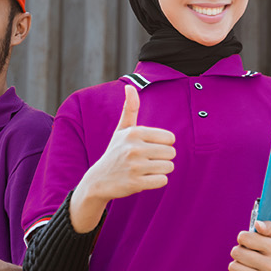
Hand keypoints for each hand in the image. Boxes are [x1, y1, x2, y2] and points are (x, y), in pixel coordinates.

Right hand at [71, 85, 175, 230]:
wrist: (99, 180)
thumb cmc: (115, 152)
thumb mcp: (122, 130)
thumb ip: (129, 109)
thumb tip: (130, 87)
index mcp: (134, 132)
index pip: (170, 138)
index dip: (163, 144)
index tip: (149, 148)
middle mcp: (134, 148)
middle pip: (171, 153)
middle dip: (163, 158)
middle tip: (146, 160)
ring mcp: (135, 166)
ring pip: (169, 167)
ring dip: (160, 170)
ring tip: (144, 170)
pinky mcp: (136, 183)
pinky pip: (163, 181)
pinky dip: (156, 181)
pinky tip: (143, 179)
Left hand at [229, 220, 270, 270]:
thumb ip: (269, 227)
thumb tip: (257, 224)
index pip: (245, 239)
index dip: (243, 237)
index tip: (246, 239)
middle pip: (237, 252)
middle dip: (239, 249)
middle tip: (245, 251)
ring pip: (234, 267)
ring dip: (237, 262)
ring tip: (245, 262)